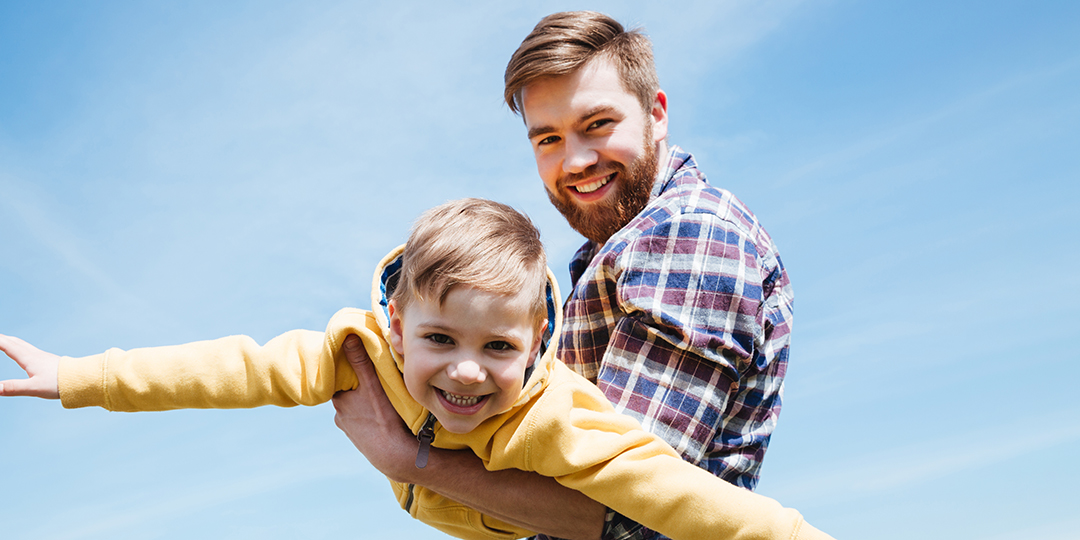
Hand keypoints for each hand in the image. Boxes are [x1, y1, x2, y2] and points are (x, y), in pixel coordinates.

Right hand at [0, 334, 60, 398]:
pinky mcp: (47, 361)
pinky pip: (29, 350)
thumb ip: (13, 388)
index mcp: (28, 358)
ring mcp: (42, 356)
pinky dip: (19, 347)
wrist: (82, 379)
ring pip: (22, 344)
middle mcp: (34, 354)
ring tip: (3, 340)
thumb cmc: (59, 383)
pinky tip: (24, 353)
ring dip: (10, 341)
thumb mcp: (34, 388)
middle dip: (0, 338)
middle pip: (13, 342)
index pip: (6, 345)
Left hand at [332, 334, 417, 482]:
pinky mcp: (359, 439)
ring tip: (381, 400)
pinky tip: (382, 416)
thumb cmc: (384, 419)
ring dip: (364, 403)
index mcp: (339, 399)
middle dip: (358, 386)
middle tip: (375, 380)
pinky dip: (369, 417)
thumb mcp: (373, 385)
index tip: (362, 363)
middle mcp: (339, 414)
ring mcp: (348, 429)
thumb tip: (348, 336)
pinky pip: (362, 422)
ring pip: (355, 408)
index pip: (339, 377)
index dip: (350, 369)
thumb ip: (360, 361)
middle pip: (347, 392)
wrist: (394, 456)